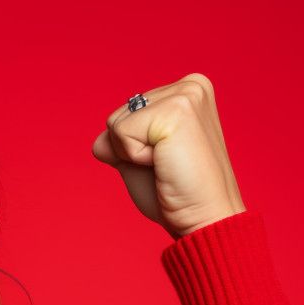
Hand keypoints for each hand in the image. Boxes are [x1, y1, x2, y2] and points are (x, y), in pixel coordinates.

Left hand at [92, 73, 244, 239]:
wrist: (205, 219)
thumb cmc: (178, 194)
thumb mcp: (139, 161)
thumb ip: (118, 144)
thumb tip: (99, 142)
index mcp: (188, 91)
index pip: (127, 113)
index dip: (134, 147)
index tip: (168, 161)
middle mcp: (191, 85)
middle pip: (118, 115)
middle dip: (131, 149)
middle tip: (167, 165)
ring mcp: (186, 94)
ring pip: (116, 123)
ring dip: (133, 154)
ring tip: (168, 164)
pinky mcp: (177, 110)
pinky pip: (120, 133)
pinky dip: (134, 157)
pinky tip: (166, 164)